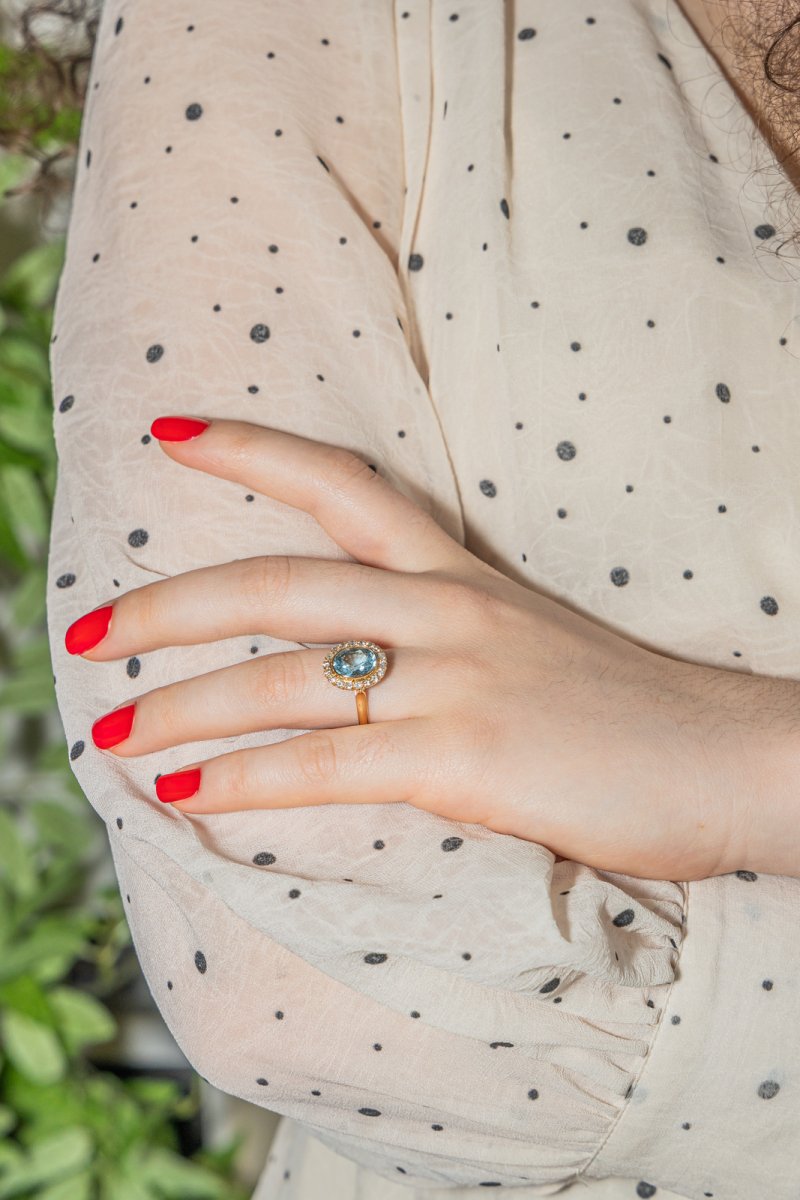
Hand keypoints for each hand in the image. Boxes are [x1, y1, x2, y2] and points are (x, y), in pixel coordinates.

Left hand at [65, 415, 751, 881]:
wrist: (734, 756)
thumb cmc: (637, 713)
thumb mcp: (534, 650)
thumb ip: (450, 650)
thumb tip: (368, 685)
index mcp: (463, 575)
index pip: (343, 485)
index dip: (251, 451)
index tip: (172, 429)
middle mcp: (448, 610)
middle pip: (277, 584)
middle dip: (167, 606)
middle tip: (87, 630)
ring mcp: (457, 680)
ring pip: (283, 679)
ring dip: (182, 706)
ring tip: (111, 734)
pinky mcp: (467, 756)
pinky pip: (328, 763)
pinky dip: (244, 780)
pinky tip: (185, 794)